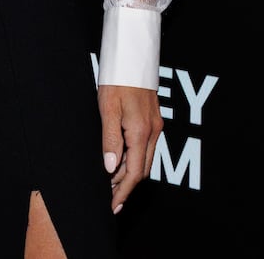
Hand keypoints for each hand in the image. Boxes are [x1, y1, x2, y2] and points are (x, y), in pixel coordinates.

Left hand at [98, 83, 161, 213]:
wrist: (132, 57)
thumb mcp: (107, 109)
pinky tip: (122, 162)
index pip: (134, 172)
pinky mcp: (153, 119)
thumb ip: (109, 139)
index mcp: (140, 131)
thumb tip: (111, 168)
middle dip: (126, 187)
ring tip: (112, 185)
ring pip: (145, 159)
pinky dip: (134, 159)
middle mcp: (152, 131)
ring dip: (130, 173)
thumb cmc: (117, 80)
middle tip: (110, 200)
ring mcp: (155, 125)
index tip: (113, 205)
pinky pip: (145, 147)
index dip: (123, 191)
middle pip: (142, 169)